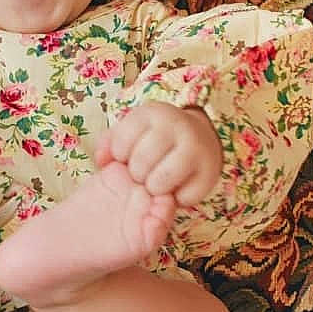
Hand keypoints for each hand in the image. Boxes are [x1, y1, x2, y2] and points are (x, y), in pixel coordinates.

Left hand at [94, 102, 221, 206]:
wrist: (201, 135)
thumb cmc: (154, 138)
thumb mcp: (131, 131)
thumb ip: (108, 144)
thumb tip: (102, 161)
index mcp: (152, 113)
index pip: (121, 144)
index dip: (120, 156)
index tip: (128, 156)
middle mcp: (176, 126)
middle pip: (141, 163)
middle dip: (137, 174)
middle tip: (143, 173)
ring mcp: (196, 148)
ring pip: (160, 182)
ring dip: (154, 188)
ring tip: (156, 183)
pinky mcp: (210, 173)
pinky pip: (183, 198)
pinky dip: (177, 199)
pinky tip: (177, 187)